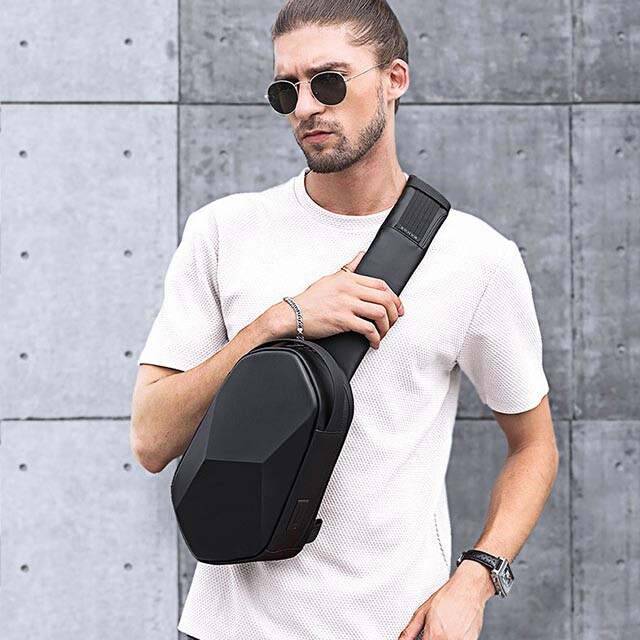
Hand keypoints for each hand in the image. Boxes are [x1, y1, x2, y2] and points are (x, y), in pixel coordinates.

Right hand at [283, 250, 404, 348]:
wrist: (293, 314)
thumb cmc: (310, 299)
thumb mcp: (331, 277)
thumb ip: (349, 268)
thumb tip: (361, 255)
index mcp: (349, 279)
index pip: (381, 284)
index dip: (394, 297)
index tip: (397, 307)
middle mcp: (349, 290)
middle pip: (384, 298)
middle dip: (394, 313)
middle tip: (393, 321)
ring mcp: (346, 305)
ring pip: (379, 313)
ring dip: (386, 326)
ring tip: (382, 333)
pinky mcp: (343, 320)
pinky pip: (368, 329)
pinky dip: (375, 338)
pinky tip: (373, 342)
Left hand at [397, 567, 490, 639]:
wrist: (468, 589)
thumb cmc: (447, 596)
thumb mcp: (422, 611)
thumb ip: (410, 631)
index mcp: (435, 635)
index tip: (423, 637)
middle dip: (433, 638)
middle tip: (435, 630)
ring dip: (443, 638)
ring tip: (445, 627)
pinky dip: (454, 637)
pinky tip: (453, 629)